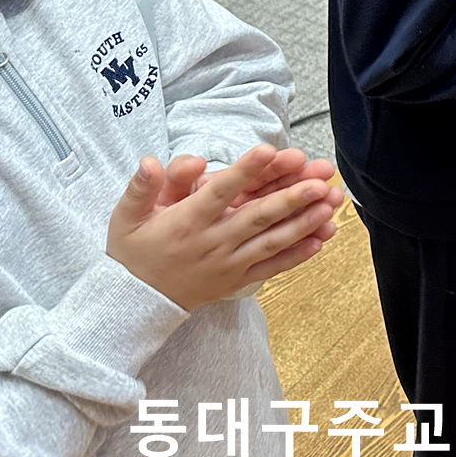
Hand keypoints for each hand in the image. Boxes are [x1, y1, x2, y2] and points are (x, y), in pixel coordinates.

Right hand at [106, 145, 345, 308]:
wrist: (131, 305)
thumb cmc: (131, 253)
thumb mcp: (125, 218)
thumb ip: (141, 188)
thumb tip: (150, 162)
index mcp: (185, 223)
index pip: (218, 193)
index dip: (244, 172)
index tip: (268, 151)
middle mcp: (210, 243)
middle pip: (256, 218)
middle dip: (290, 198)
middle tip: (319, 181)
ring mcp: (226, 264)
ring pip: (271, 242)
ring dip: (304, 223)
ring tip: (330, 204)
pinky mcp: (235, 281)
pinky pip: (270, 268)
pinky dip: (296, 256)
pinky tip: (320, 241)